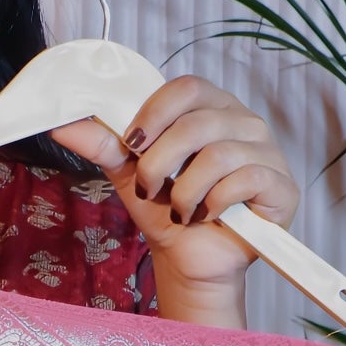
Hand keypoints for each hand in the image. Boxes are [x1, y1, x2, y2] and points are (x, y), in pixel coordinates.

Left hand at [52, 74, 299, 310]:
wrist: (188, 257)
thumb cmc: (164, 208)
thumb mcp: (129, 173)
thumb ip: (103, 145)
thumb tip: (62, 123)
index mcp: (210, 107)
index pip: (187, 87)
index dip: (155, 112)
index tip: (131, 144)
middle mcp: (244, 122)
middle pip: (199, 123)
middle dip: (161, 162)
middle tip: (150, 188)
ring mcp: (268, 151)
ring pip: (219, 155)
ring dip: (186, 191)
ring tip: (179, 210)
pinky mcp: (282, 186)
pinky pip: (246, 180)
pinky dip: (215, 204)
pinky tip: (207, 216)